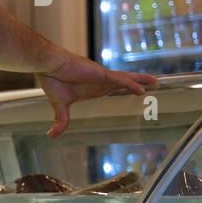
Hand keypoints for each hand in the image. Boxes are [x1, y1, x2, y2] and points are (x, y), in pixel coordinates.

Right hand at [38, 54, 156, 137]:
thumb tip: (51, 135)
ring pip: (125, 79)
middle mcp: (99, 82)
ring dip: (140, 81)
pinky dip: (131, 85)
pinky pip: (120, 80)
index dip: (122, 89)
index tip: (132, 92)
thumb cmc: (52, 80)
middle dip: (136, 83)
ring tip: (154, 82)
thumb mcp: (60, 105)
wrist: (49, 67)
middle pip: (123, 82)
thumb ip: (61, 120)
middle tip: (150, 85)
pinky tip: (142, 90)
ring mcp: (101, 77)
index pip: (111, 88)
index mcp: (91, 88)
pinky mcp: (101, 74)